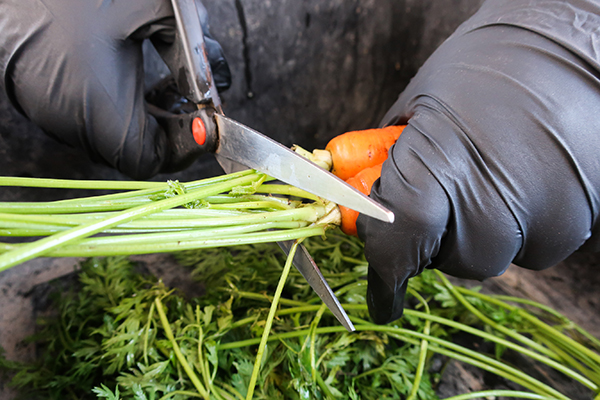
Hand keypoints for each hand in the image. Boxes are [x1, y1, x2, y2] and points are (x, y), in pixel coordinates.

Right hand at [0, 0, 229, 178]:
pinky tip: (122, 72)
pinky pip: (85, 118)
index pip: (152, 161)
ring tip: (158, 83)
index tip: (201, 121)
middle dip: (167, 128)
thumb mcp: (154, 10)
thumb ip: (191, 50)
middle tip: (184, 99)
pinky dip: (113, 106)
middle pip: (132, 151)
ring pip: (109, 136)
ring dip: (140, 116)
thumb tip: (212, 79)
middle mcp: (71, 123)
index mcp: (101, 111)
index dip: (183, 145)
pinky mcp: (37, 98)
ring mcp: (49, 113)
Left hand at [357, 0, 599, 323]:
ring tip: (484, 182)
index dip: (386, 269)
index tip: (382, 291)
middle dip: (431, 241)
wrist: (572, 47)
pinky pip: (530, 247)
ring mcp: (543, 213)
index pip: (401, 242)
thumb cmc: (487, 64)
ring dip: (475, 234)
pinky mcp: (576, 220)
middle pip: (448, 260)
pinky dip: (516, 228)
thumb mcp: (416, 105)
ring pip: (490, 256)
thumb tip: (358, 204)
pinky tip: (519, 186)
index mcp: (443, 160)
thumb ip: (385, 163)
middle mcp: (495, 197)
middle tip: (436, 204)